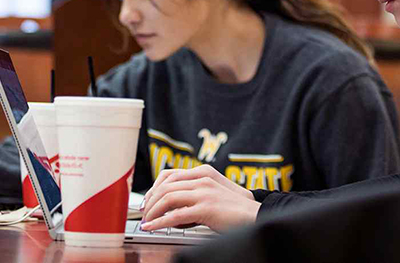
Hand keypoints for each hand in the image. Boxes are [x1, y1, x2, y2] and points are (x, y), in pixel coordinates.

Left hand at [140, 165, 260, 232]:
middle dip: (150, 201)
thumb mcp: (214, 193)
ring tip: (147, 221)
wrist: (256, 215)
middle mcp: (202, 178)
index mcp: (204, 172)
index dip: (154, 188)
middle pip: (165, 186)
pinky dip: (160, 222)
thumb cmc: (236, 208)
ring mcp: (204, 192)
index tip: (148, 200)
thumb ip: (195, 193)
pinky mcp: (205, 208)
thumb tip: (172, 206)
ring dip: (153, 211)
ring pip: (167, 198)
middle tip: (143, 213)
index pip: (169, 174)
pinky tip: (153, 227)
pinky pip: (175, 215)